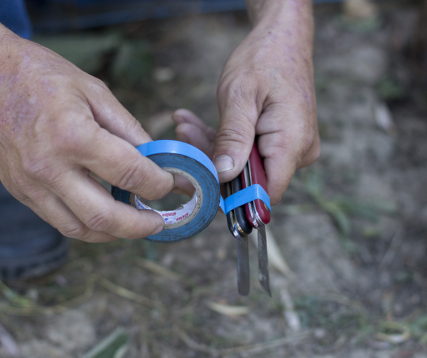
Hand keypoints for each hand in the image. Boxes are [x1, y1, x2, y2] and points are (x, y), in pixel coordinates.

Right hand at [0, 5, 173, 242]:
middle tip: (159, 223)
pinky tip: (104, 215)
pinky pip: (58, 221)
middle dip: (140, 226)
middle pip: (104, 217)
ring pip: (79, 229)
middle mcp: (49, 168)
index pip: (129, 174)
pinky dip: (87, 225)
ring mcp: (30, 185)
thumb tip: (155, 158)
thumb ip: (128, 128)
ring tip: (134, 224)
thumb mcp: (94, 90)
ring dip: (113, 234)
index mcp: (72, 136)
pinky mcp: (19, 191)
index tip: (169, 183)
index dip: (158, 183)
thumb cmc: (40, 75)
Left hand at [193, 1, 319, 204]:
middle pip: (251, 178)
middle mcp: (298, 151)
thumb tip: (223, 175)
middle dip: (213, 161)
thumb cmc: (263, 59)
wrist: (282, 38)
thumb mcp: (239, 97)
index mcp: (292, 143)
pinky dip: (223, 140)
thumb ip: (232, 139)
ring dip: (212, 147)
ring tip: (185, 125)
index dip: (233, 195)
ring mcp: (291, 147)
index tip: (201, 181)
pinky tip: (195, 125)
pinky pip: (248, 150)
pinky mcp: (280, 141)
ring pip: (245, 164)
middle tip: (183, 136)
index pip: (265, 192)